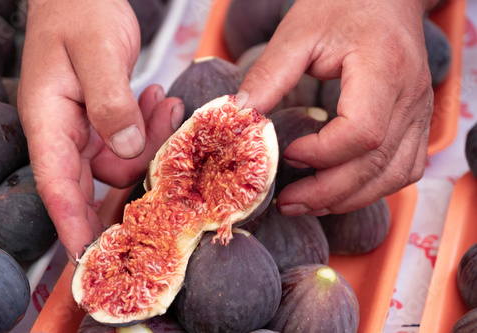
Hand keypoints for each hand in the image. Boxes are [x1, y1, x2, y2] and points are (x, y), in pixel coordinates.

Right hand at [18, 0, 183, 261]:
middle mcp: (64, 130)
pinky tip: (157, 100)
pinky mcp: (104, 119)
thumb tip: (127, 151)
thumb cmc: (80, 12)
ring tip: (163, 103)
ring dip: (149, 139)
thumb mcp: (97, 53)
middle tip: (164, 134)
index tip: (87, 256)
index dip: (70, 223)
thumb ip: (111, 104)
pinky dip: (148, 126)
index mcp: (48, 119)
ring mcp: (85, 126)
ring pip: (122, 158)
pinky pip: (131, 139)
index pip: (55, 184)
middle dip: (134, 170)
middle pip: (97, 178)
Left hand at [238, 0, 435, 214]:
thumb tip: (240, 116)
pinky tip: (344, 190)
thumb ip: (269, 75)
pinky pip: (406, 170)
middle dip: (328, 193)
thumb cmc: (344, 5)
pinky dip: (374, 188)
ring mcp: (419, 112)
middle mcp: (410, 96)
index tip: (287, 153)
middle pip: (377, 164)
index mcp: (383, 68)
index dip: (321, 154)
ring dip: (350, 198)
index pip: (362, 132)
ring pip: (394, 176)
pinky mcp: (417, 121)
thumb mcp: (298, 33)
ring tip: (310, 203)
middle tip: (288, 202)